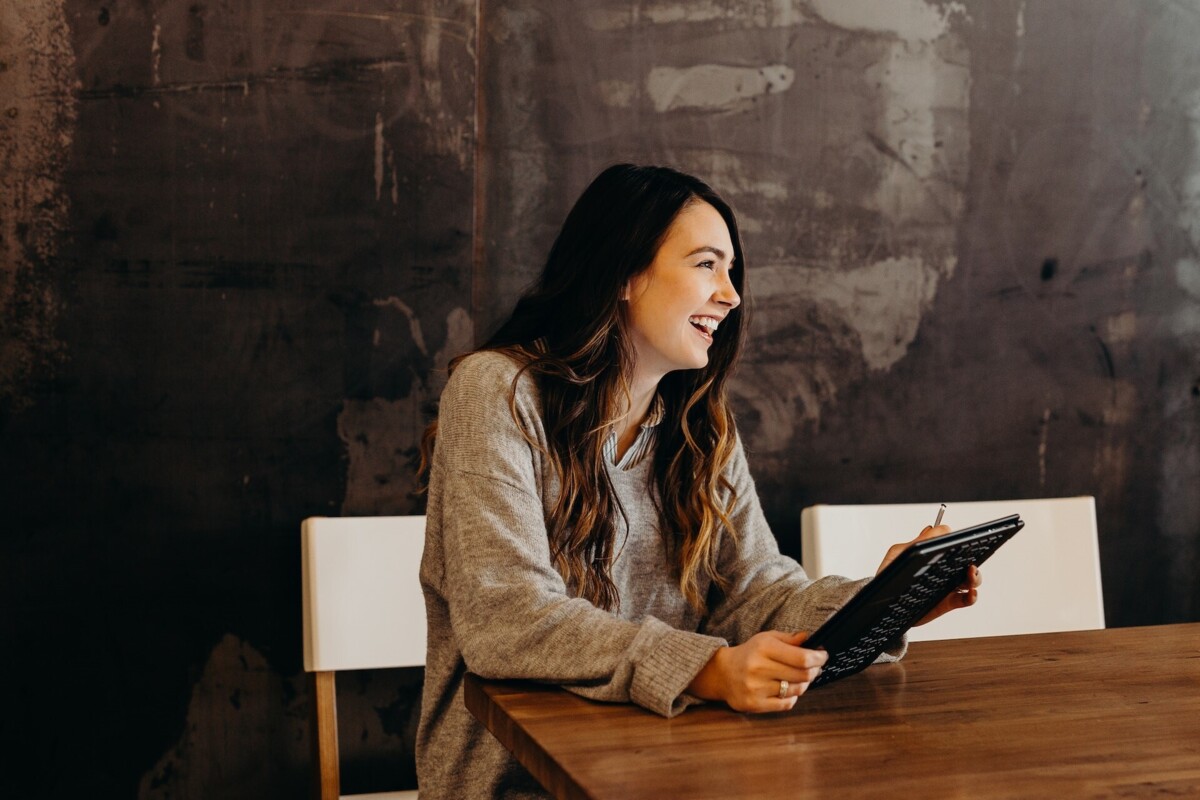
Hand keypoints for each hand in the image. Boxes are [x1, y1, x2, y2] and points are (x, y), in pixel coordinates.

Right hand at [686, 631, 827, 712]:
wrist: (722, 673)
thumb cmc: (749, 654)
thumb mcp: (766, 639)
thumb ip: (789, 639)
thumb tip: (810, 638)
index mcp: (763, 647)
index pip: (802, 657)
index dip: (818, 658)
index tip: (823, 656)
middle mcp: (759, 668)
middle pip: (803, 675)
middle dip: (815, 670)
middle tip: (816, 667)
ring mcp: (756, 688)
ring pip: (796, 690)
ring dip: (804, 684)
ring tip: (800, 678)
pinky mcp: (754, 704)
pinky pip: (786, 704)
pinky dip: (792, 697)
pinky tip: (788, 689)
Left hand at [876, 525, 983, 626]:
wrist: (880, 602)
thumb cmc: (887, 574)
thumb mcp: (897, 554)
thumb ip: (916, 543)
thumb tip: (932, 529)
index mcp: (932, 555)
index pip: (951, 544)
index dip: (958, 541)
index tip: (960, 541)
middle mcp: (942, 569)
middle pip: (966, 561)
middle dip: (973, 558)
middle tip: (969, 559)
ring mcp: (946, 586)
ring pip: (970, 579)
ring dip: (975, 576)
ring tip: (970, 573)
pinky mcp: (947, 603)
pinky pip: (966, 600)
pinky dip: (972, 596)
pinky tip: (970, 593)